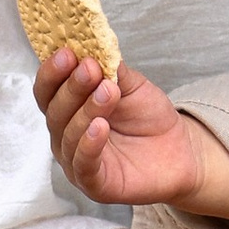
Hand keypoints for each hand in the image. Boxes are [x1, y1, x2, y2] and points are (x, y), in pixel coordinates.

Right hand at [38, 47, 228, 215]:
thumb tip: (92, 45)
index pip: (47, 90)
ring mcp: (76, 161)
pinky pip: (84, 164)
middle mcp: (65, 135)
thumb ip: (110, 69)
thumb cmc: (148, 117)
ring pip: (68, 135)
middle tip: (90, 68)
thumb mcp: (131, 86)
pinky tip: (100, 127)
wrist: (180, 150)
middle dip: (72, 87)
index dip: (53, 71)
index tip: (67, 52)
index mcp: (68, 108)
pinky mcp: (95, 183)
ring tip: (108, 92)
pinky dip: (89, 144)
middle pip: (55, 111)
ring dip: (86, 110)